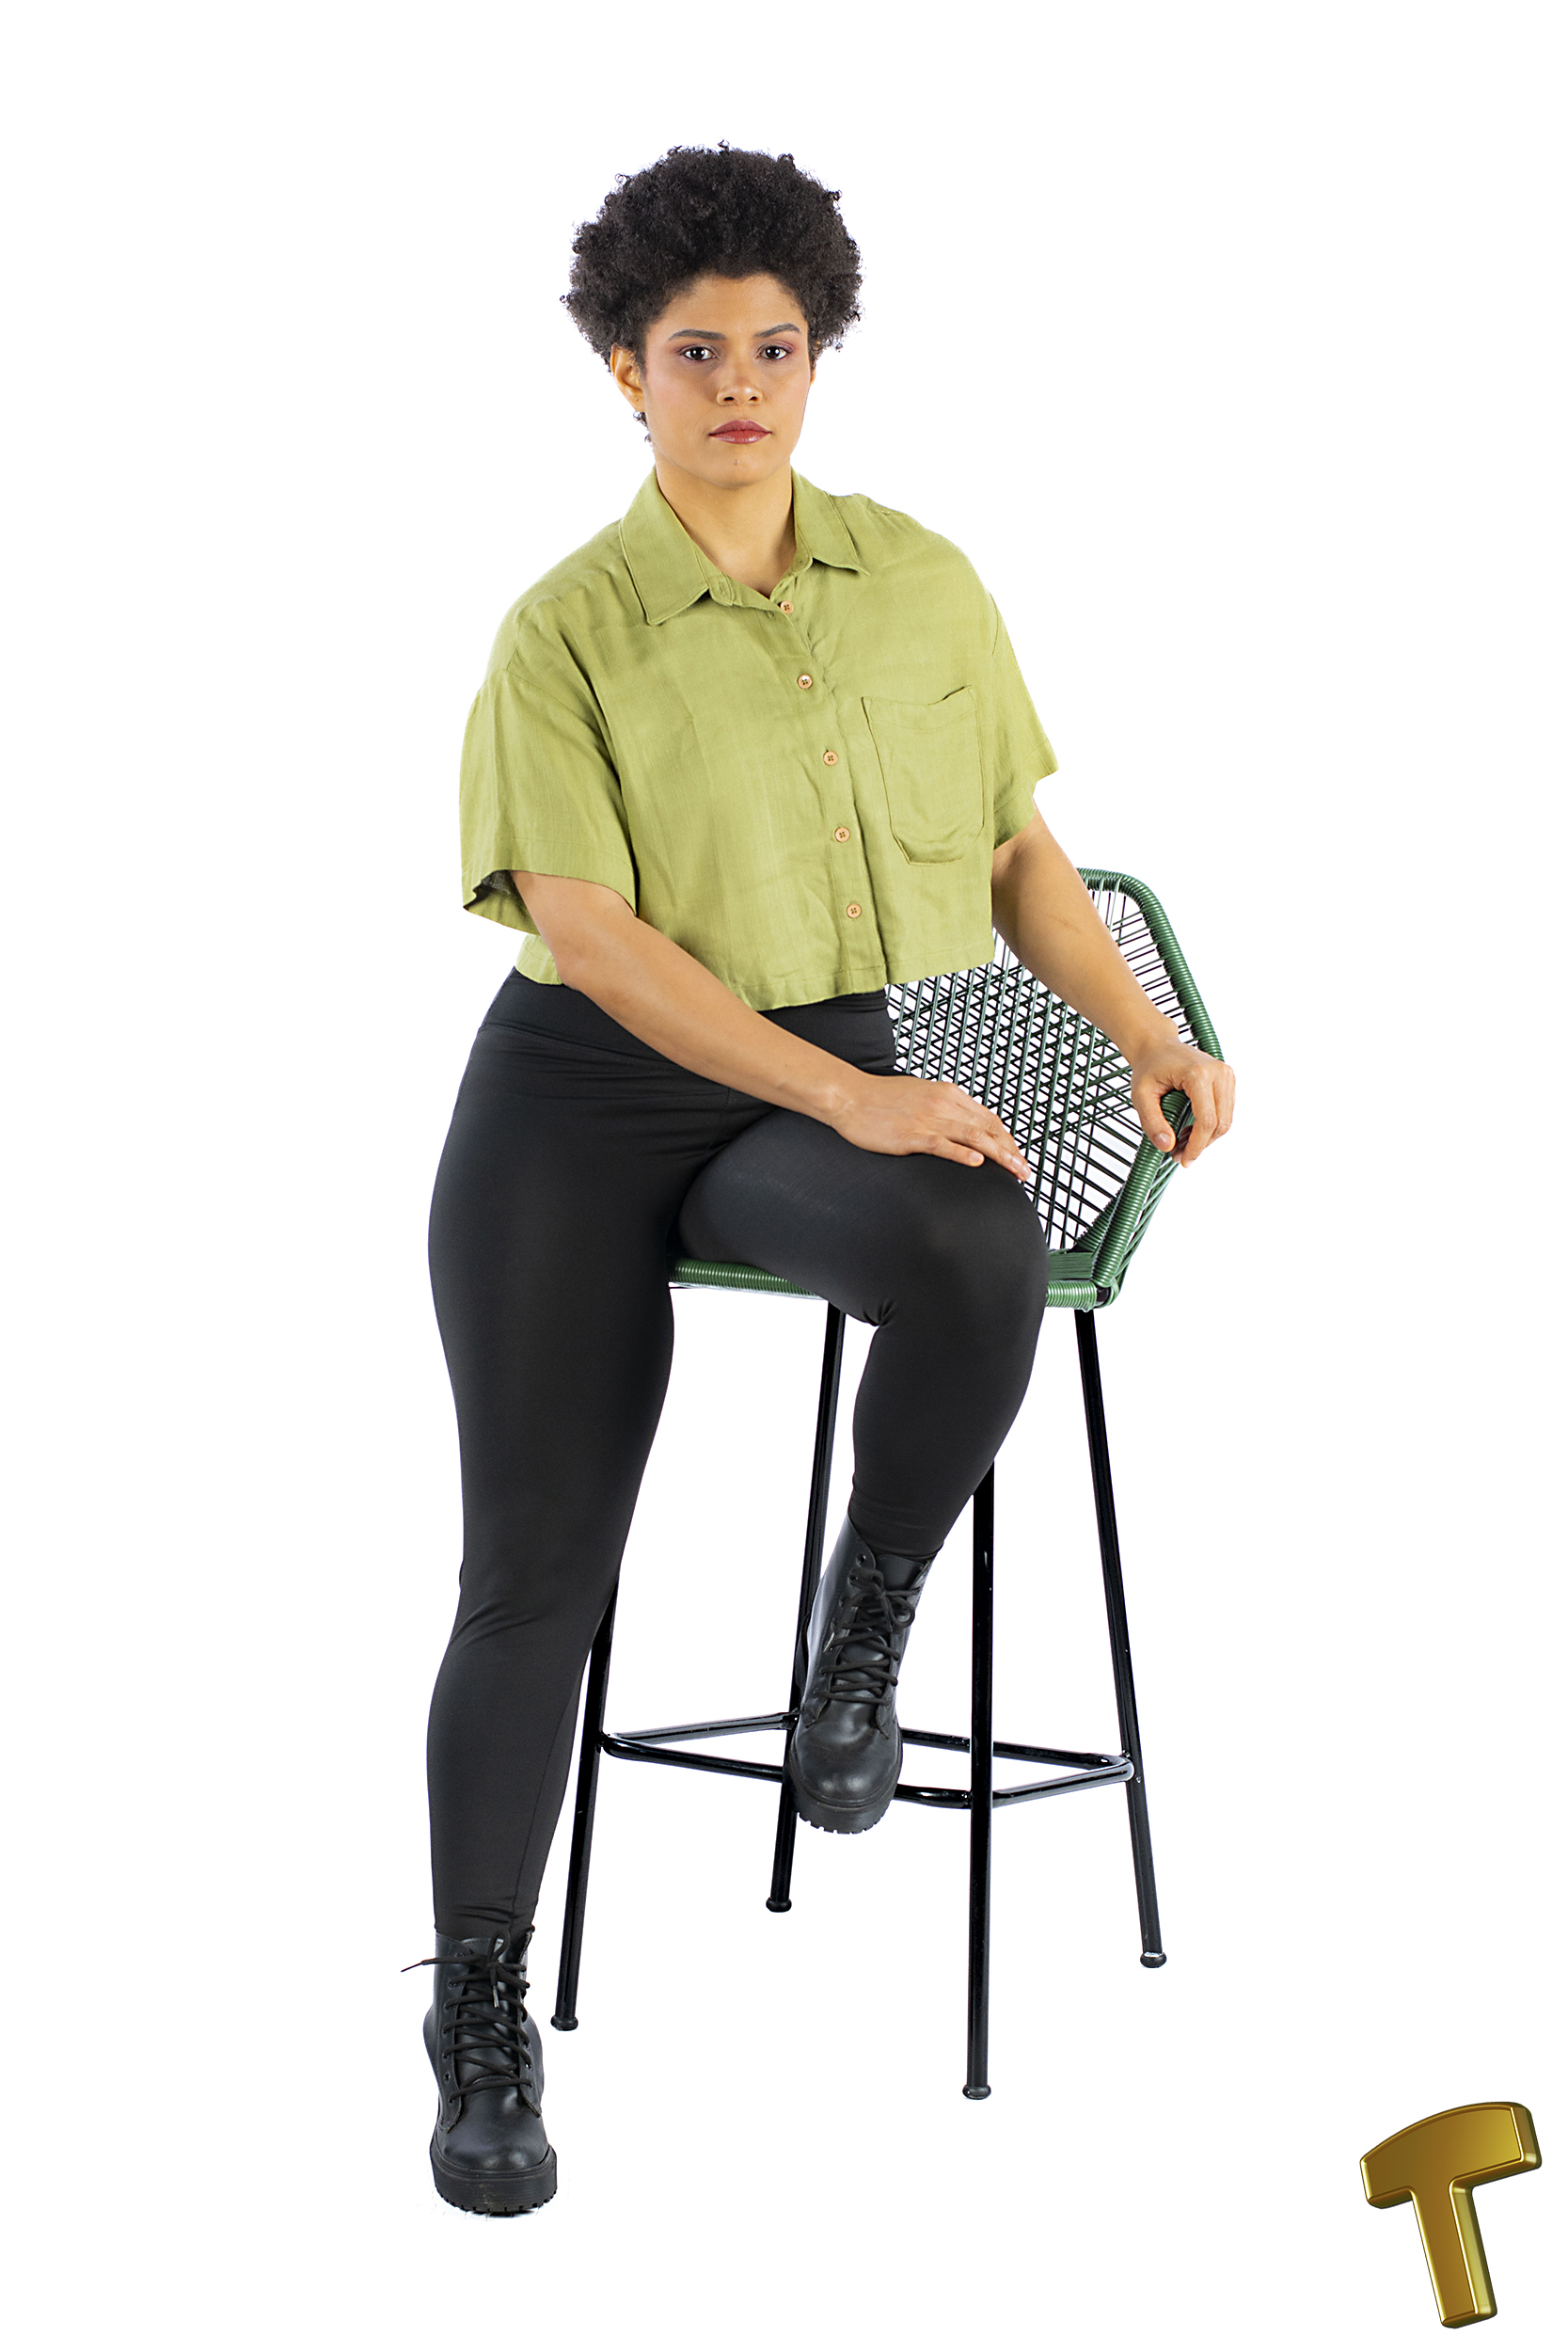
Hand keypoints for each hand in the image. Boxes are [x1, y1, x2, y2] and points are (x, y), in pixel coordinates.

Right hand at [831, 1073, 1030, 1178]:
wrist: (849, 1096)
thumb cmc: (881, 1098)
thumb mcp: (921, 1094)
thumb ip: (944, 1107)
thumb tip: (963, 1121)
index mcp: (948, 1094)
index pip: (989, 1118)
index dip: (1008, 1139)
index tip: (1018, 1156)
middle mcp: (943, 1104)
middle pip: (988, 1129)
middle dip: (1011, 1151)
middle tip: (1025, 1170)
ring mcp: (928, 1119)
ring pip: (973, 1137)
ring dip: (999, 1156)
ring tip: (1015, 1171)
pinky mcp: (911, 1135)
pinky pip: (942, 1144)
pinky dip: (962, 1153)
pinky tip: (977, 1163)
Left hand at [1128, 1037, 1235, 1166]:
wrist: (1157, 1045)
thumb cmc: (1149, 1066)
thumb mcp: (1141, 1096)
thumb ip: (1152, 1122)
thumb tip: (1167, 1146)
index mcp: (1198, 1074)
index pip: (1207, 1120)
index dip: (1197, 1145)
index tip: (1183, 1159)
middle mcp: (1218, 1072)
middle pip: (1220, 1123)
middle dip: (1201, 1145)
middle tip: (1179, 1154)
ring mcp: (1226, 1074)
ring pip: (1225, 1120)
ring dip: (1206, 1138)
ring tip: (1182, 1142)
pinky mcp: (1227, 1079)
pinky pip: (1225, 1112)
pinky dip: (1210, 1126)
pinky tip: (1190, 1130)